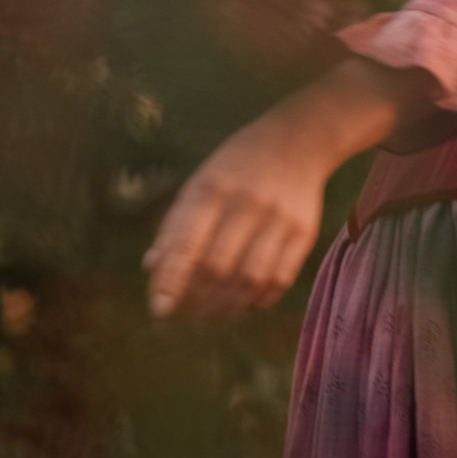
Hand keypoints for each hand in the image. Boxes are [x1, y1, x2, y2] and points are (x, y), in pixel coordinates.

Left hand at [143, 116, 327, 319]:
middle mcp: (247, 204)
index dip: (171, 280)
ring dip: (226, 307)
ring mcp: (279, 219)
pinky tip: (243, 303)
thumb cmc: (236, 167)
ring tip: (209, 316)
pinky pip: (280, 279)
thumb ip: (176, 225)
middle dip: (195, 300)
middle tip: (183, 314)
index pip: (187, 244)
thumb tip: (152, 267)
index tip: (159, 309)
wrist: (297, 141)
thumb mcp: (200, 183)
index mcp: (212, 189)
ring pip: (250, 279)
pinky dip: (258, 300)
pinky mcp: (304, 232)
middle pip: (217, 267)